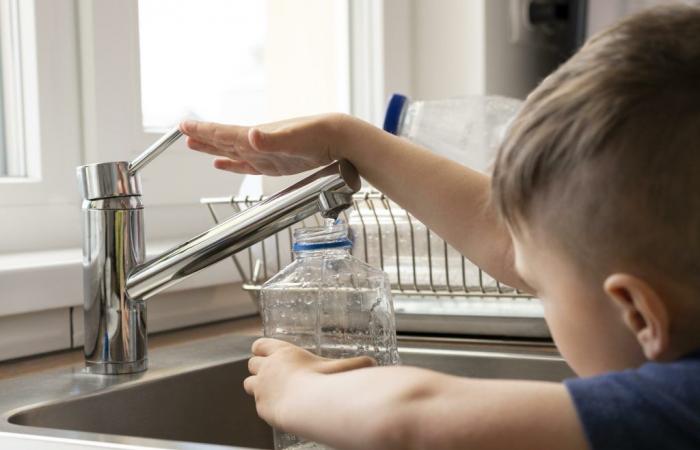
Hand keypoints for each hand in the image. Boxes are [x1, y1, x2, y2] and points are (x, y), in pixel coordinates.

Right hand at [179, 114, 351, 175]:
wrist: (338, 140)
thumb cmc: (317, 135)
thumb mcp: (293, 138)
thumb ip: (271, 139)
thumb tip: (250, 134)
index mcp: (256, 136)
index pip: (223, 133)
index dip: (202, 131)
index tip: (183, 126)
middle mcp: (256, 143)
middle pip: (222, 140)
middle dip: (202, 138)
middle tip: (182, 133)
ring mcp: (264, 154)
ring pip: (230, 151)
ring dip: (212, 149)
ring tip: (194, 145)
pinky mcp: (273, 164)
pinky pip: (245, 164)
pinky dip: (231, 164)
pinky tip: (221, 163)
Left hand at [243, 338, 375, 428]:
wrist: (309, 406)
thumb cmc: (324, 383)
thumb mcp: (341, 367)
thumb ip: (356, 363)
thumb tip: (373, 363)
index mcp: (283, 352)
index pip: (260, 344)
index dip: (263, 349)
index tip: (268, 352)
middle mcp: (267, 367)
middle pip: (251, 363)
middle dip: (259, 367)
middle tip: (271, 373)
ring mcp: (261, 388)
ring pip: (248, 383)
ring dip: (257, 385)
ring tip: (271, 390)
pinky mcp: (261, 407)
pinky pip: (257, 404)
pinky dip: (265, 404)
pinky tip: (278, 406)